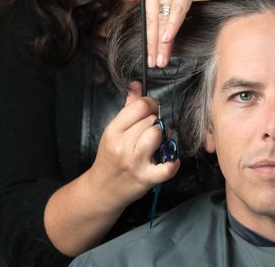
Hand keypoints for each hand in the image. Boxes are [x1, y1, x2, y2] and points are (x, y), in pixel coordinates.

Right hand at [88, 82, 179, 208]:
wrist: (102, 190)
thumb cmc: (110, 158)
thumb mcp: (114, 131)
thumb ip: (128, 107)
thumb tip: (137, 85)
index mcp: (113, 130)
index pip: (139, 106)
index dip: (151, 104)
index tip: (152, 109)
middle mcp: (122, 145)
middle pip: (151, 120)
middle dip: (157, 122)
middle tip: (154, 130)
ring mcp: (135, 162)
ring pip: (158, 135)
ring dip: (164, 137)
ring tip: (160, 142)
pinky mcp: (146, 178)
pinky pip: (168, 167)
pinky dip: (173, 162)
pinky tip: (170, 159)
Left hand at [143, 0, 226, 67]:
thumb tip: (170, 9)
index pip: (147, 14)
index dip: (148, 36)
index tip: (149, 52)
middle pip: (151, 19)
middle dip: (151, 44)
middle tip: (152, 63)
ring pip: (162, 18)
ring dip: (161, 42)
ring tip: (162, 59)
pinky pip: (177, 8)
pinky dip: (172, 25)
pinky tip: (168, 38)